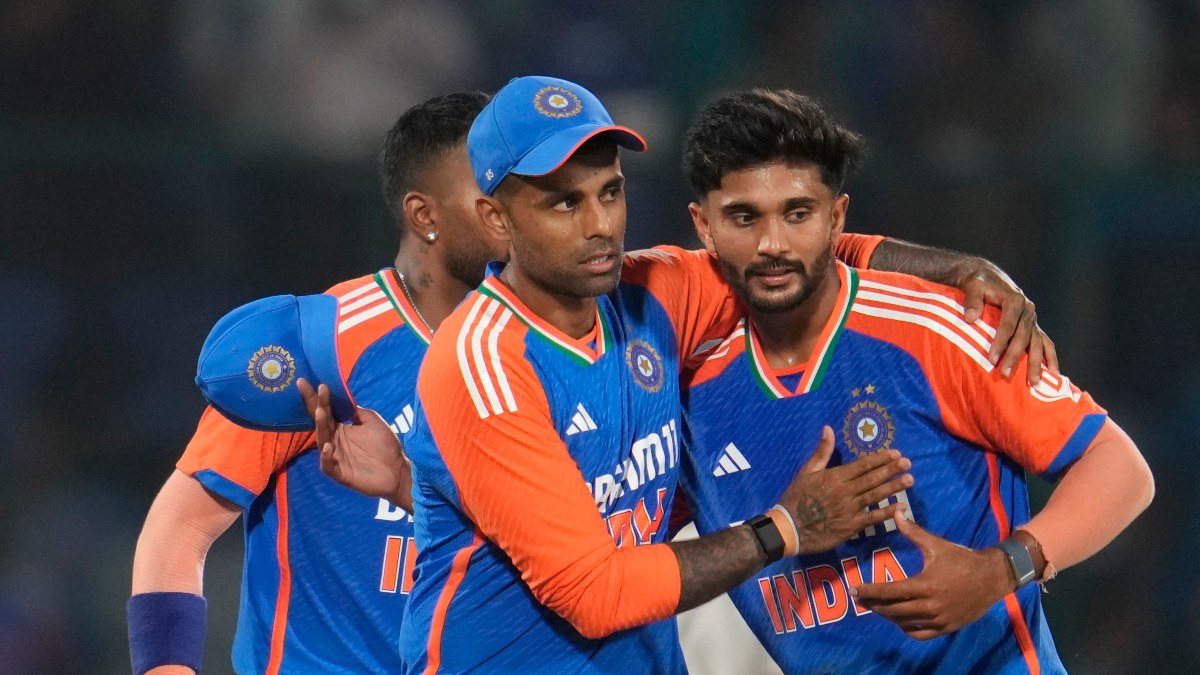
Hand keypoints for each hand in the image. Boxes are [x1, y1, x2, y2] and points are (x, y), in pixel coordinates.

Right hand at [297, 378, 412, 511]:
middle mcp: (334, 440)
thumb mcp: (372, 421)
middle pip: (321, 422)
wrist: (397, 471)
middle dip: (315, 405)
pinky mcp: (339, 473)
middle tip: (311, 389)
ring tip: (321, 411)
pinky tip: (328, 446)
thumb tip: (343, 399)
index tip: (309, 381)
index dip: (319, 397)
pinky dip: (326, 456)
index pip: (327, 410)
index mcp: (341, 428)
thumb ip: (356, 411)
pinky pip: (327, 465)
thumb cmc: (385, 445)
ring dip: (321, 425)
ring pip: (322, 440)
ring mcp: (335, 456)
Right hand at [777, 426, 912, 554]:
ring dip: (893, 487)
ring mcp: (849, 509)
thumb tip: (828, 428)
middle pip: (872, 478)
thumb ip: (822, 451)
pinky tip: (900, 506)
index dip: (880, 458)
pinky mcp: (850, 526)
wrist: (789, 527)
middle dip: (891, 470)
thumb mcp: (806, 471)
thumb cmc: (796, 497)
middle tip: (908, 463)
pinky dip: (887, 512)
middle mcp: (845, 491)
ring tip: (909, 480)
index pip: (862, 465)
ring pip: (875, 496)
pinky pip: (872, 518)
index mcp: (834, 477)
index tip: (896, 453)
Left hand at [850, 515, 1012, 639]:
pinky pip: (920, 634)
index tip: (854, 590)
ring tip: (876, 607)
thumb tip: (896, 513)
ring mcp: (939, 620)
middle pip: (893, 610)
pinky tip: (899, 620)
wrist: (992, 577)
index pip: (889, 592)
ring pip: (904, 623)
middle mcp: (930, 606)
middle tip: (859, 599)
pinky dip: (907, 628)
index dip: (869, 591)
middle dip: (873, 605)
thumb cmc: (962, 559)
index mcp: (925, 585)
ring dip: (887, 616)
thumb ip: (913, 532)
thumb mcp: (937, 544)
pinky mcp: (947, 628)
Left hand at [956, 266, 1057, 385]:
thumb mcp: (973, 286)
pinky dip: (1050, 358)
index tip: (991, 358)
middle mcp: (1028, 310)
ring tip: (1034, 383)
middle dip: (1015, 357)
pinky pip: (1046, 343)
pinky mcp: (1034, 326)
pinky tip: (1053, 374)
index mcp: (1015, 300)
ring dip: (1037, 363)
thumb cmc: (978, 283)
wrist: (987, 277)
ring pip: (1038, 343)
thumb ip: (972, 301)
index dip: (1000, 342)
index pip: (1008, 325)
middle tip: (1005, 374)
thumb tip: (970, 318)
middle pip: (1024, 337)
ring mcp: (1033, 319)